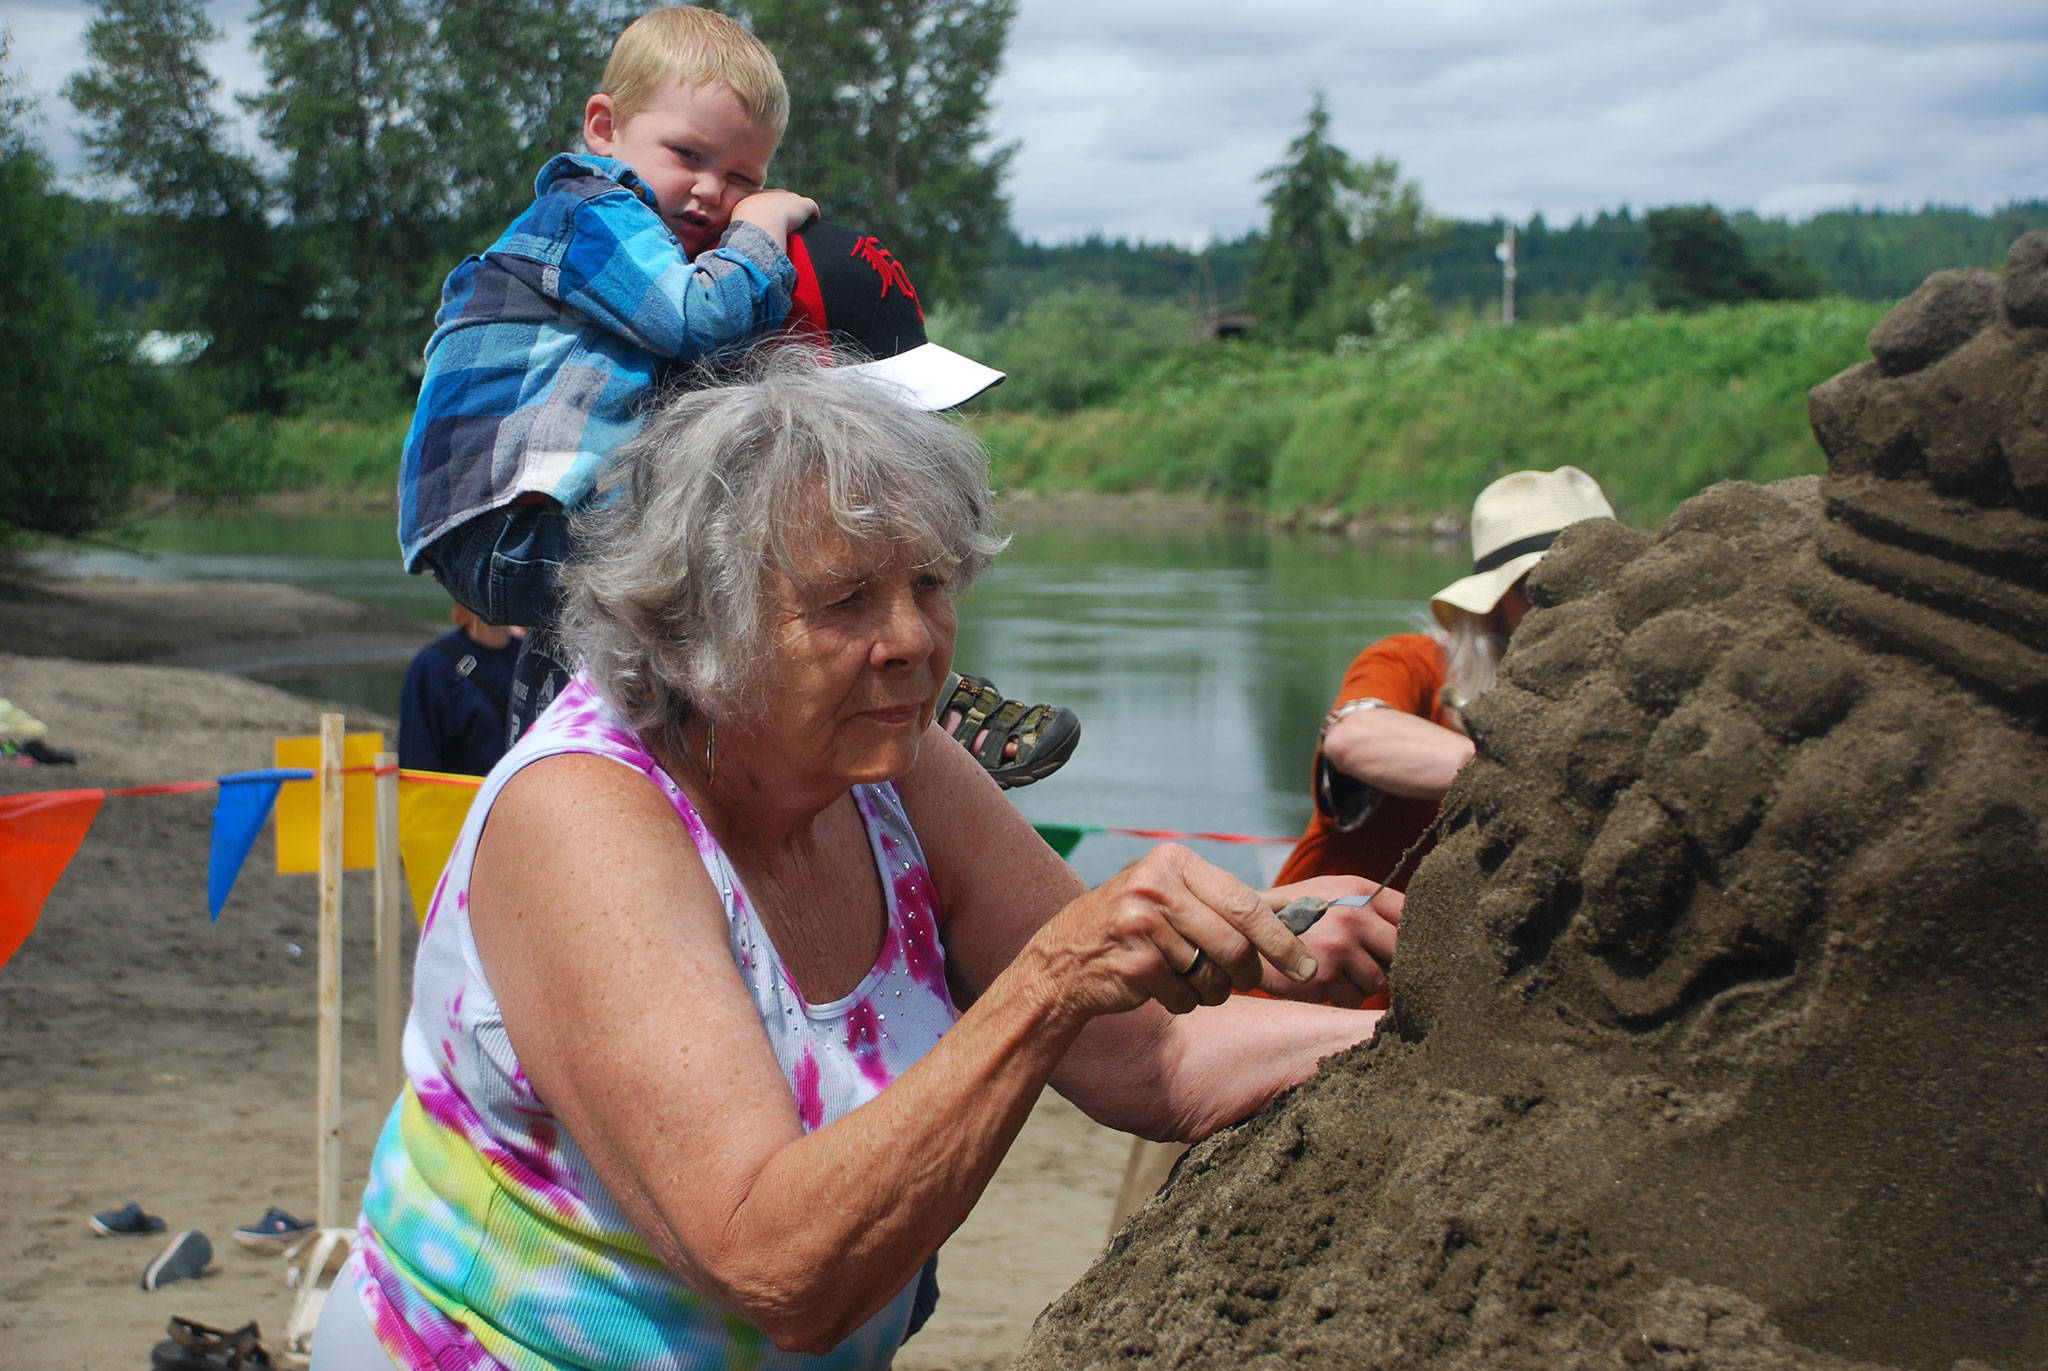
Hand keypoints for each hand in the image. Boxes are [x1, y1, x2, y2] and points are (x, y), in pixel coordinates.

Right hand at [731, 189, 818, 247]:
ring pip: (795, 202)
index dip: (768, 214)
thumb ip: (737, 239)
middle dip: (783, 210)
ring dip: (798, 213)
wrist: (760, 223)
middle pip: (779, 200)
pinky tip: (814, 222)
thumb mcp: (734, 234)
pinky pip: (811, 207)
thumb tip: (731, 253)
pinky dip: (813, 215)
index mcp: (752, 199)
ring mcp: (786, 197)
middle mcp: (770, 194)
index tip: (770, 224)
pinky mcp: (802, 204)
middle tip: (786, 226)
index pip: (762, 203)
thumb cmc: (744, 233)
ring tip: (801, 226)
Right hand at [1022, 845, 1318, 1021]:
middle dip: (1248, 974)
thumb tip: (1297, 918)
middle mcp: (1156, 885)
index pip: (1246, 904)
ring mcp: (1140, 923)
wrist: (1064, 958)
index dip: (1282, 941)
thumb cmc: (1133, 928)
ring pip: (1213, 975)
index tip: (1309, 966)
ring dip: (1212, 991)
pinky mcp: (1132, 962)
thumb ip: (1225, 904)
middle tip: (1244, 983)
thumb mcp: (1173, 897)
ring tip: (1192, 982)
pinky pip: (1185, 996)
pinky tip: (1161, 989)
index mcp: (1174, 861)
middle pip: (1235, 944)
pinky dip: (1183, 1002)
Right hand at [1254, 877, 1399, 1007]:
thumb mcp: (1329, 893)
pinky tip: (1322, 981)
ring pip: (1379, 980)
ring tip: (1336, 970)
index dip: (1411, 934)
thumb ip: (1368, 905)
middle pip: (1401, 952)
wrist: (1241, 932)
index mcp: (1357, 889)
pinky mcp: (1324, 977)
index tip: (1403, 946)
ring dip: (1363, 982)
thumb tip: (1415, 935)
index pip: (1409, 913)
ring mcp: (1339, 947)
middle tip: (1369, 963)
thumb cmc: (1293, 914)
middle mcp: (1352, 915)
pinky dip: (1343, 996)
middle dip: (1388, 962)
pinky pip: (1355, 999)